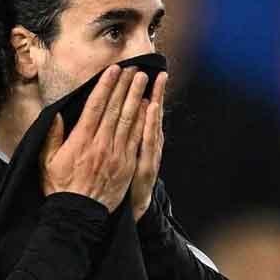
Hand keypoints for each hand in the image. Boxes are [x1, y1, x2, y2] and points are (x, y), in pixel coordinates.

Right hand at [41, 66, 148, 211]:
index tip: (113, 70)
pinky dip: (144, 121)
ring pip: (129, 120)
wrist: (79, 215)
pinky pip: (137, 138)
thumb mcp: (46, 161)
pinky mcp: (128, 165)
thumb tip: (57, 114)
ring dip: (136, 98)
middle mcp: (100, 144)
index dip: (105, 86)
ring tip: (143, 81)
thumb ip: (52, 136)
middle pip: (115, 108)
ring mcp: (116, 154)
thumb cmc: (61, 188)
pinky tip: (148, 107)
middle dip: (125, 86)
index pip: (95, 106)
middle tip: (133, 69)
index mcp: (80, 141)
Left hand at [131, 71, 167, 220]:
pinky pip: (148, 142)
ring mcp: (147, 155)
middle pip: (150, 114)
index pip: (141, 112)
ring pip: (151, 124)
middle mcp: (146, 145)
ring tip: (157, 81)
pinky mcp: (146, 166)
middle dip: (153, 91)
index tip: (147, 72)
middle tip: (157, 69)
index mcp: (138, 141)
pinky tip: (152, 109)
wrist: (127, 209)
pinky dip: (150, 125)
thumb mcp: (125, 160)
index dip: (144, 93)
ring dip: (155, 101)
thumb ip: (126, 138)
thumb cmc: (122, 184)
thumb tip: (127, 118)